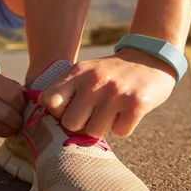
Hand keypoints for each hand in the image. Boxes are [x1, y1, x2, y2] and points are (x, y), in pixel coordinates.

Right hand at [0, 71, 25, 136]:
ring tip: (13, 129)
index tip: (22, 108)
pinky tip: (1, 129)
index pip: (14, 96)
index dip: (22, 105)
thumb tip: (30, 100)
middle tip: (20, 122)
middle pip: (6, 114)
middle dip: (18, 122)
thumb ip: (11, 88)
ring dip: (9, 131)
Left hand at [40, 49, 176, 137]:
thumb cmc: (110, 73)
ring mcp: (115, 93)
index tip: (70, 109)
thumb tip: (41, 105)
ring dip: (103, 127)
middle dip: (81, 124)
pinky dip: (123, 127)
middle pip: (70, 123)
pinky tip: (126, 112)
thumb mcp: (85, 72)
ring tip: (111, 111)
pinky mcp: (137, 103)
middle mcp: (93, 82)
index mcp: (77, 73)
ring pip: (95, 132)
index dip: (58, 112)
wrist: (150, 58)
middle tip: (93, 114)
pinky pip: (120, 132)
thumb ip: (65, 89)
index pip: (49, 101)